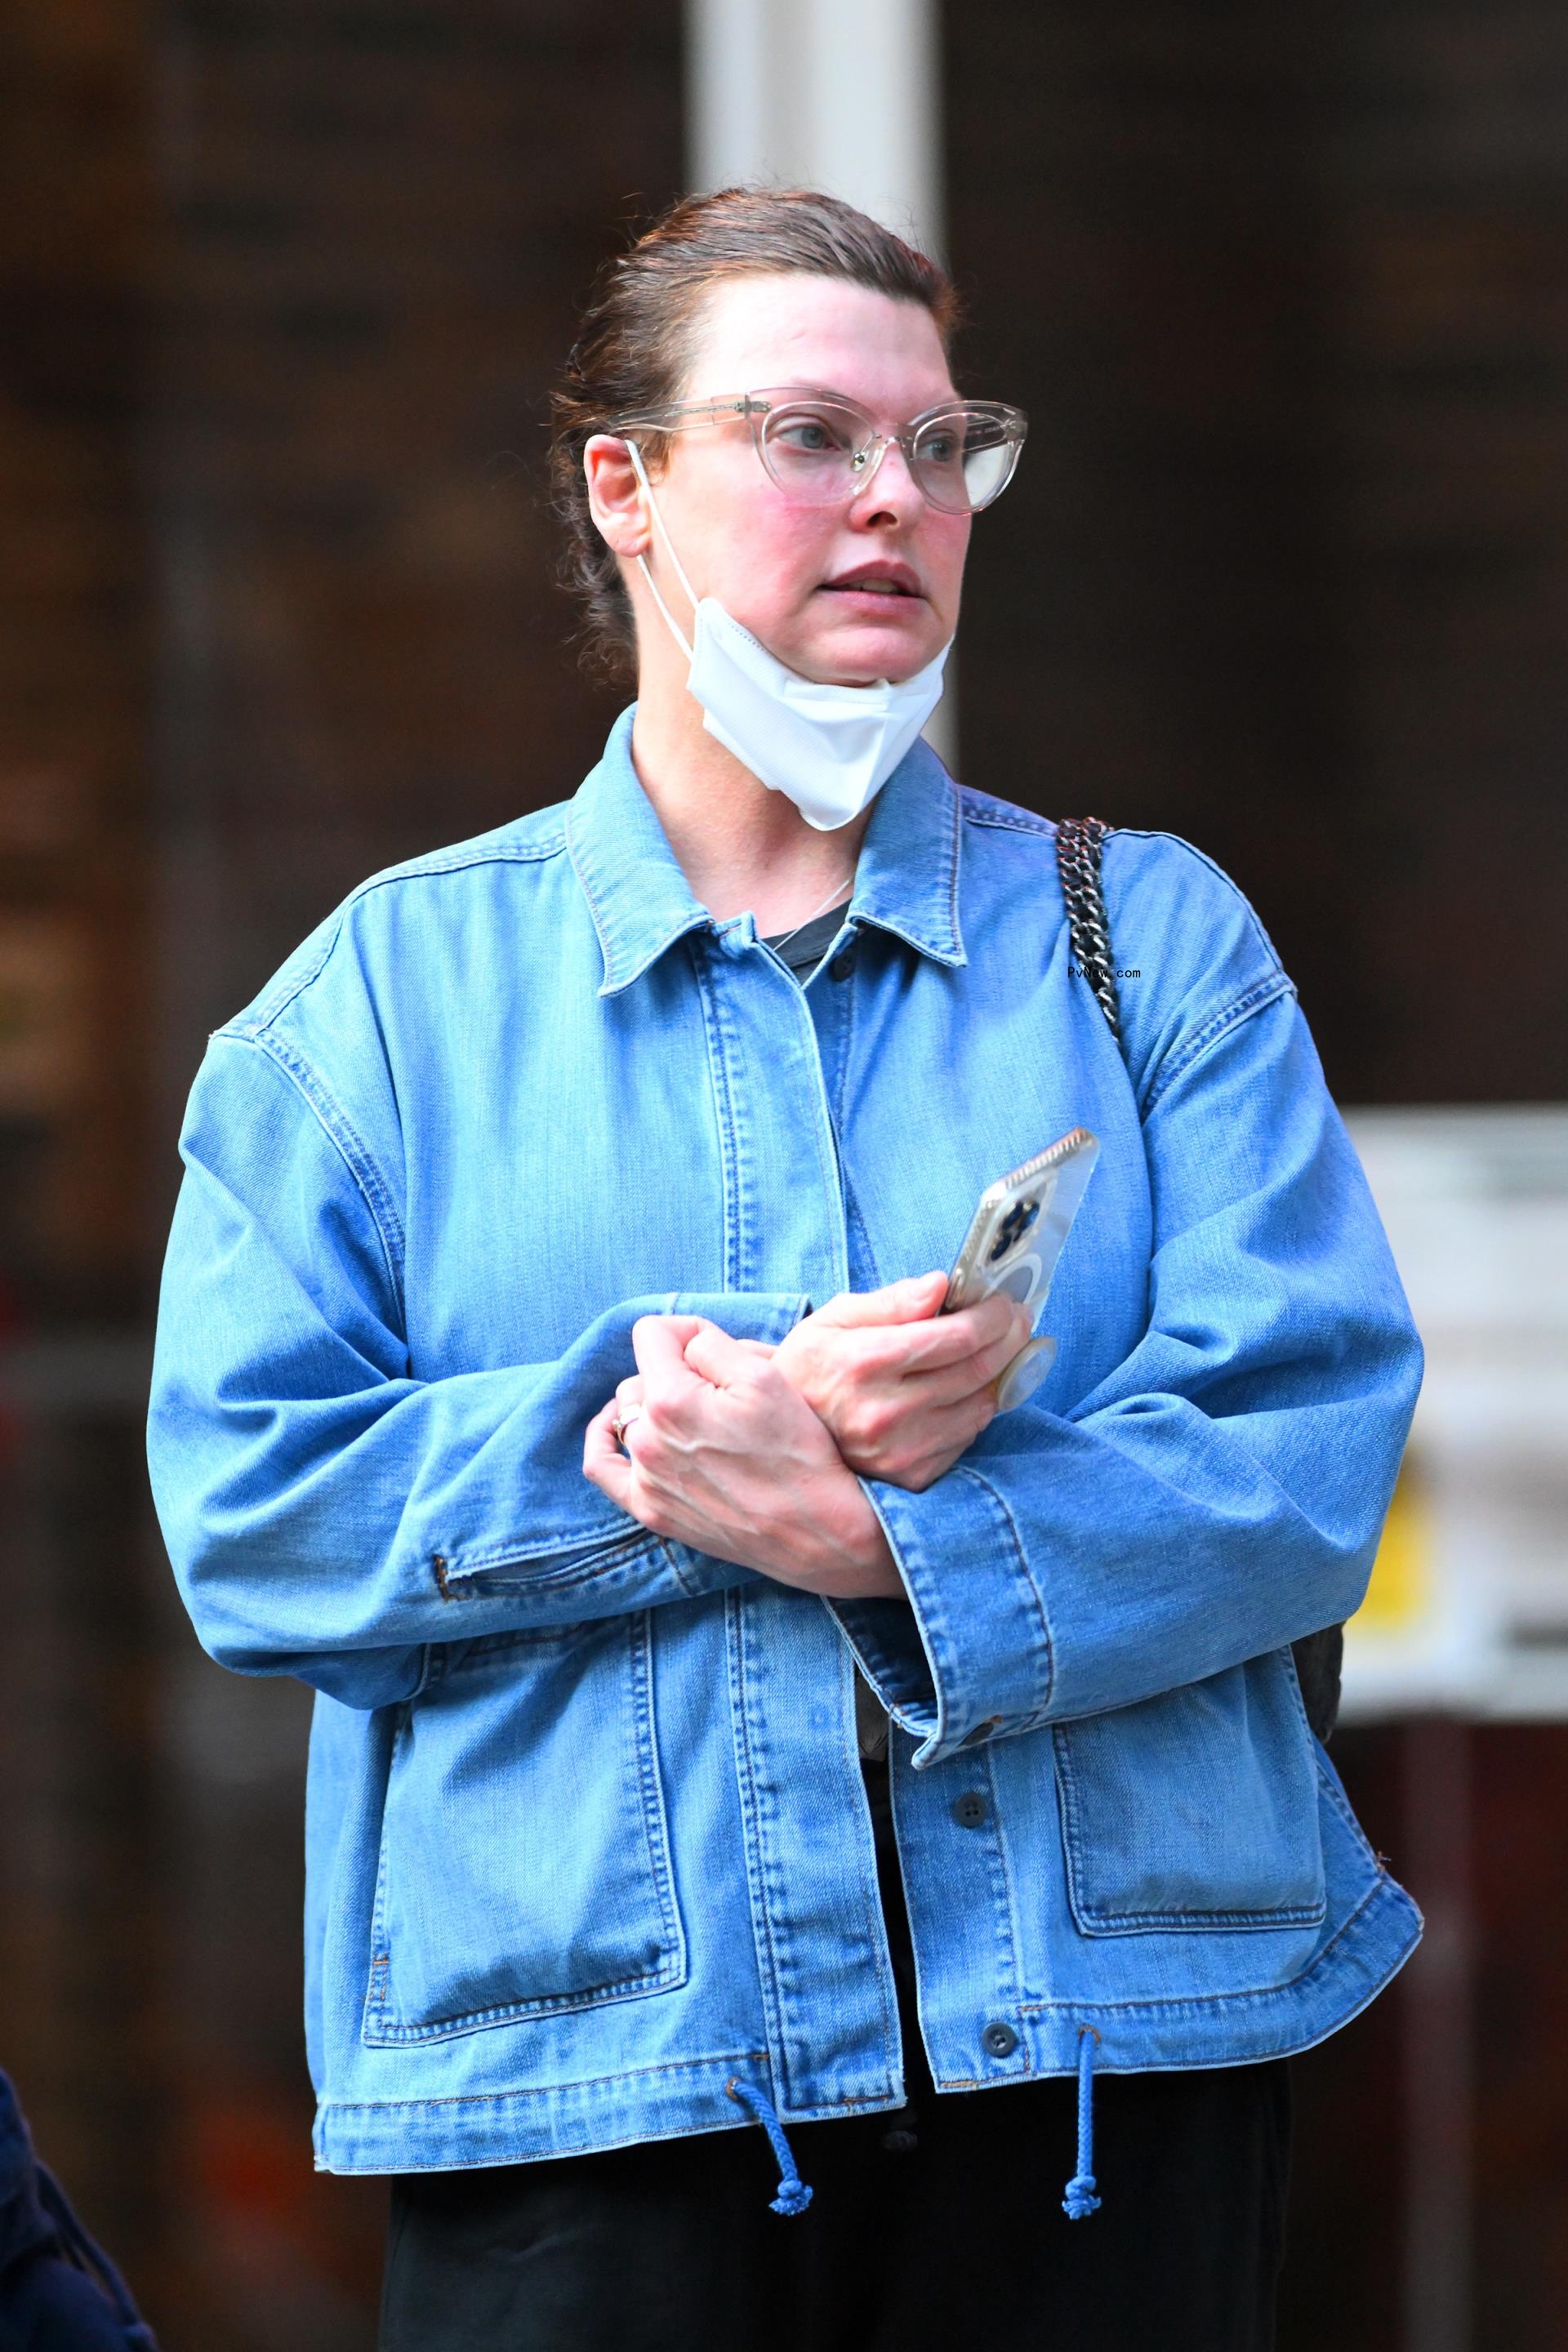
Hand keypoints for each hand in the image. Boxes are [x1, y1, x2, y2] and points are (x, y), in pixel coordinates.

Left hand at [583, 1315, 902, 1599]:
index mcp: (672, 1400)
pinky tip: (613, 1424)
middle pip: (642, 1374)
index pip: (653, 1333)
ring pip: (628, 1413)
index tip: (721, 1352)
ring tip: (699, 1413)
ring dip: (656, 1403)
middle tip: (725, 1391)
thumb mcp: (766, 1376)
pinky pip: (601, 1467)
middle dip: (677, 1370)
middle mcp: (647, 1440)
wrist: (817, 1533)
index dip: (689, 1331)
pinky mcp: (650, 1510)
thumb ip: (710, 1344)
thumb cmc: (799, 1452)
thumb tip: (684, 1341)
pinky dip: (603, 1438)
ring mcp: (645, 1479)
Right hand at [770, 1274, 1033, 1489]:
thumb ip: (891, 1301)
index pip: (958, 1337)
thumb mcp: (835, 1319)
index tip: (1005, 1301)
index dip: (994, 1315)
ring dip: (1000, 1372)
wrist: (779, 1435)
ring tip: (995, 1350)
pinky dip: (977, 1407)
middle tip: (1015, 1318)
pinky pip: (968, 1435)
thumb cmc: (810, 1366)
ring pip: (982, 1404)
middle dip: (1009, 1337)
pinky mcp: (912, 1476)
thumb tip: (941, 1284)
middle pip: (978, 1369)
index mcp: (864, 1362)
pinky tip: (966, 1388)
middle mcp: (884, 1411)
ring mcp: (901, 1450)